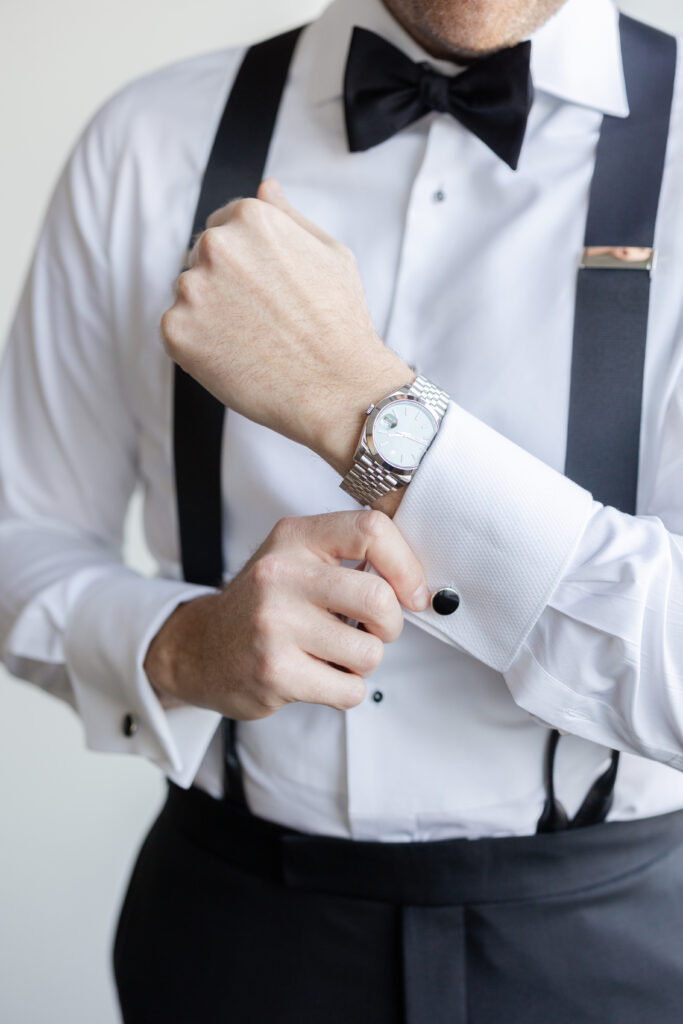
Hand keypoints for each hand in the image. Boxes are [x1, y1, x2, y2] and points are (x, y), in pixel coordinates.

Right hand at [144, 510, 429, 719]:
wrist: (199, 648)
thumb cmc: (265, 604)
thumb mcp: (297, 558)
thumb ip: (349, 556)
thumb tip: (418, 584)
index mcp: (295, 537)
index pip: (371, 530)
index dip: (406, 566)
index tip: (413, 594)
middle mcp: (281, 574)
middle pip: (378, 598)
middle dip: (390, 624)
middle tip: (373, 630)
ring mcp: (275, 624)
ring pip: (369, 652)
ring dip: (362, 661)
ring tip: (333, 653)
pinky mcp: (275, 672)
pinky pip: (350, 689)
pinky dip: (345, 689)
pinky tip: (318, 676)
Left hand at [160, 179, 413, 476]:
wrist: (337, 388)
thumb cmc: (341, 323)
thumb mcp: (330, 252)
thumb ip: (288, 216)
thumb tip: (265, 186)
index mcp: (251, 217)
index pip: (222, 226)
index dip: (244, 263)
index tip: (263, 291)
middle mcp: (215, 244)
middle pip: (201, 260)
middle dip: (224, 286)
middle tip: (263, 322)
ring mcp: (191, 288)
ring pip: (189, 297)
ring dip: (210, 315)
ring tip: (254, 342)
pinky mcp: (176, 330)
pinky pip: (178, 332)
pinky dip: (199, 347)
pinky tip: (237, 359)